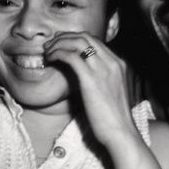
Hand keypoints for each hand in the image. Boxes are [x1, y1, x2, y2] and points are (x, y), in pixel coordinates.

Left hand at [43, 32, 138, 149]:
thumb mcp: (110, 93)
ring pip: (77, 42)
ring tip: (47, 52)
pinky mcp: (91, 78)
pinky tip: (50, 59)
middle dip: (65, 37)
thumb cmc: (114, 119)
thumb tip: (82, 76)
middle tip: (51, 46)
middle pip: (85, 36)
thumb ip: (100, 80)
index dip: (75, 39)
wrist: (121, 132)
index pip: (94, 41)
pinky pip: (71, 56)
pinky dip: (58, 53)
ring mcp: (103, 68)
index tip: (61, 45)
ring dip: (58, 43)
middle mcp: (112, 62)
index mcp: (118, 64)